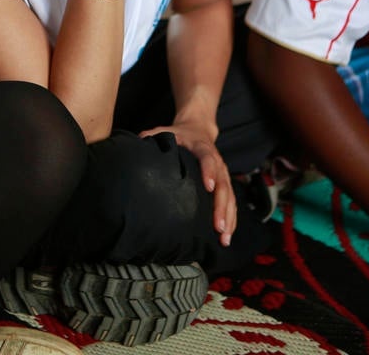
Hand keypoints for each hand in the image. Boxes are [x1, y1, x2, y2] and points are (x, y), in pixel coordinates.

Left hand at [140, 119, 235, 245]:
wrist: (199, 130)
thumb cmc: (181, 135)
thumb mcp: (167, 131)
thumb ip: (152, 136)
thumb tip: (137, 144)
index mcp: (203, 148)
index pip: (208, 159)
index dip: (208, 172)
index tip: (207, 187)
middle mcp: (217, 162)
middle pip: (222, 185)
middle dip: (221, 206)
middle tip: (217, 226)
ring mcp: (223, 174)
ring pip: (230, 197)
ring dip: (228, 217)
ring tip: (223, 237)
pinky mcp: (225, 184)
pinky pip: (231, 203)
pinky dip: (231, 219)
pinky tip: (227, 234)